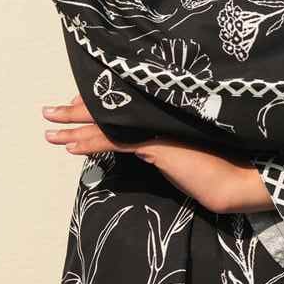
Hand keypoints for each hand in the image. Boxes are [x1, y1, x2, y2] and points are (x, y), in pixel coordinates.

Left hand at [41, 98, 270, 213]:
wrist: (234, 180)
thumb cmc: (214, 168)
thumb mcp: (181, 153)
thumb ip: (161, 146)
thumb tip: (143, 147)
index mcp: (161, 115)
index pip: (121, 104)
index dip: (94, 103)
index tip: (74, 102)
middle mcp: (156, 115)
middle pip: (108, 108)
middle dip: (75, 109)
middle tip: (49, 110)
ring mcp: (156, 127)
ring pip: (106, 124)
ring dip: (73, 127)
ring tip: (49, 129)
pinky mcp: (156, 145)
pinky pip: (115, 142)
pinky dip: (90, 143)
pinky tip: (71, 147)